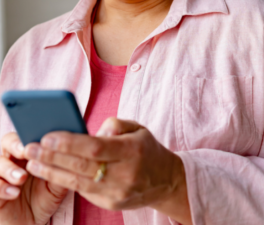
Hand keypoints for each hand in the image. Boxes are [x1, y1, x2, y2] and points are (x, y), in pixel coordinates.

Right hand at [0, 132, 67, 224]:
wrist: (33, 223)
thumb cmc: (45, 198)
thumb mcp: (58, 183)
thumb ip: (62, 167)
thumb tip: (74, 149)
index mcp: (29, 153)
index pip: (27, 134)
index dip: (31, 133)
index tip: (40, 138)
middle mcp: (12, 160)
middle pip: (6, 142)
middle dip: (15, 145)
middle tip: (25, 151)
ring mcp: (1, 176)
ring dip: (9, 168)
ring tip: (22, 177)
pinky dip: (2, 187)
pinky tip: (14, 192)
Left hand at [23, 118, 191, 223]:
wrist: (166, 180)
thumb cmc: (147, 150)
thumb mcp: (138, 129)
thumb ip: (115, 124)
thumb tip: (92, 131)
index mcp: (133, 150)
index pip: (96, 148)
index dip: (70, 143)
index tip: (49, 137)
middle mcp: (125, 173)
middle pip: (82, 166)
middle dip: (53, 157)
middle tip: (31, 148)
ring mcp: (117, 191)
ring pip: (78, 182)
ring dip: (52, 172)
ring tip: (32, 163)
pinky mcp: (111, 203)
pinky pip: (84, 191)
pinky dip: (65, 180)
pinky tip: (50, 172)